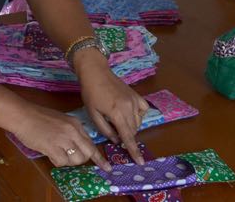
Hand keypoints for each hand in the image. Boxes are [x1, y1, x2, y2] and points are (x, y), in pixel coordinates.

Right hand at [9, 103, 111, 170]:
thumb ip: (72, 132)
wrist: (22, 115)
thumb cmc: (38, 117)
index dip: (99, 158)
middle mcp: (72, 132)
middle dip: (81, 160)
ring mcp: (63, 140)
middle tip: (70, 157)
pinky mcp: (52, 147)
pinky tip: (49, 152)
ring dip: (67, 161)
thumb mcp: (61, 120)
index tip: (106, 167)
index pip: (91, 144)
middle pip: (87, 154)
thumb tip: (77, 147)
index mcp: (76, 124)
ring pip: (75, 160)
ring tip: (56, 152)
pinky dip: (56, 161)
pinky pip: (61, 162)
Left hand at [74, 49, 150, 164]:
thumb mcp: (93, 114)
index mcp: (117, 113)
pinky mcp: (136, 95)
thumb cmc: (90, 93)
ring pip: (138, 122)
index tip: (140, 162)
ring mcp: (135, 100)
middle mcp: (129, 107)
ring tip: (117, 121)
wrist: (96, 72)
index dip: (134, 150)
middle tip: (114, 132)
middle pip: (133, 130)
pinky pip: (143, 110)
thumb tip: (116, 140)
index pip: (128, 136)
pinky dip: (138, 116)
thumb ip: (105, 129)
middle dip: (126, 136)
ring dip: (130, 127)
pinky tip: (129, 114)